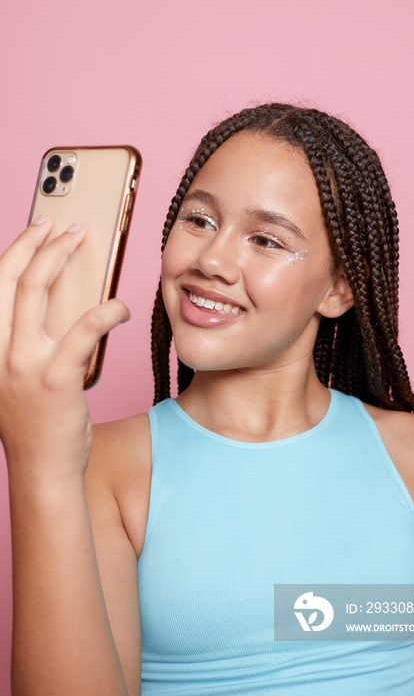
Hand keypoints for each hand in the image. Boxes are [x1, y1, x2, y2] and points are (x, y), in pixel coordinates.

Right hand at [0, 216, 129, 483]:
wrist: (43, 468)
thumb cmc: (36, 421)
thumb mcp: (18, 375)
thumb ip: (26, 340)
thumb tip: (58, 301)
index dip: (18, 250)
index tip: (38, 230)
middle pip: (12, 278)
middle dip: (38, 243)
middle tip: (65, 228)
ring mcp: (23, 363)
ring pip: (36, 291)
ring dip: (60, 258)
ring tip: (81, 243)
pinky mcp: (55, 378)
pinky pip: (83, 329)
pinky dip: (106, 311)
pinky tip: (120, 308)